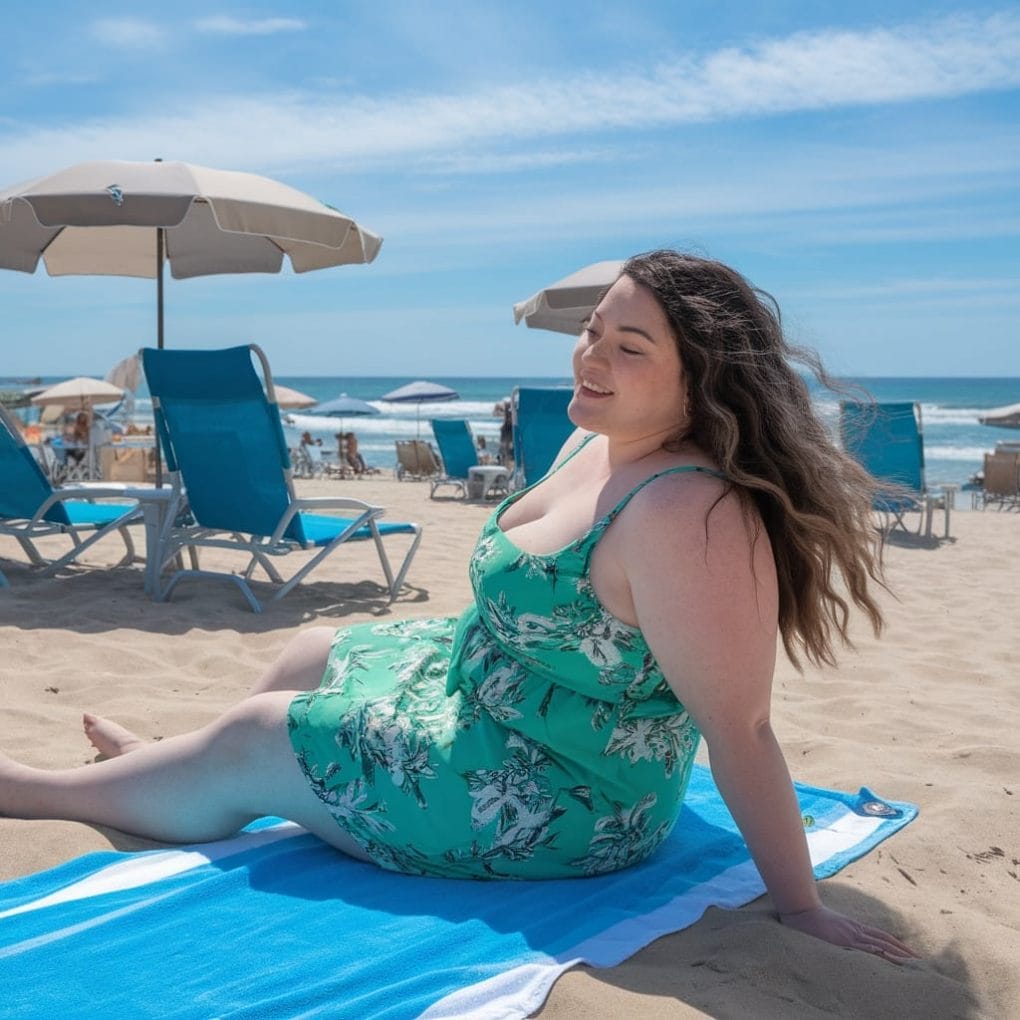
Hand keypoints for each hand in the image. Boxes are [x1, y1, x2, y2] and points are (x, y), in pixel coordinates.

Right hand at [779, 905, 918, 962]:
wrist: (801, 910)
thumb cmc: (813, 919)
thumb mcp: (832, 926)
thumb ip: (843, 934)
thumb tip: (853, 942)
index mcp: (856, 928)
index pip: (883, 938)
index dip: (899, 946)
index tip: (913, 955)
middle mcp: (857, 931)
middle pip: (887, 942)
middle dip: (905, 952)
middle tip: (922, 963)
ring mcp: (851, 935)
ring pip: (880, 945)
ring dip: (898, 955)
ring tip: (914, 964)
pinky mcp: (843, 939)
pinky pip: (865, 948)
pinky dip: (879, 953)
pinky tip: (889, 959)